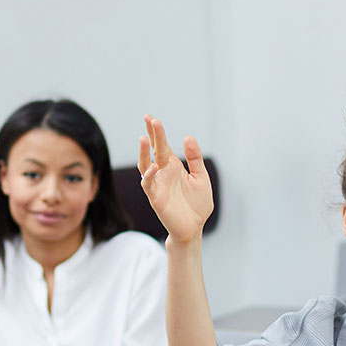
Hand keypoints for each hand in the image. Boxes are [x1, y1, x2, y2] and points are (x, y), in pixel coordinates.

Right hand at [138, 115, 214, 243]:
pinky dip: (149, 175)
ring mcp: (158, 185)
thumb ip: (195, 158)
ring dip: (144, 153)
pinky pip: (148, 184)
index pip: (162, 145)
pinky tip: (154, 166)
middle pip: (154, 151)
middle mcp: (163, 173)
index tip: (151, 118)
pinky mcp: (156, 198)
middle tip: (149, 119)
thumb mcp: (201, 177)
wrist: (194, 228)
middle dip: (151, 135)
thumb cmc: (197, 204)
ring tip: (144, 139)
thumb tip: (188, 137)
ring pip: (144, 165)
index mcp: (173, 166)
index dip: (157, 132)